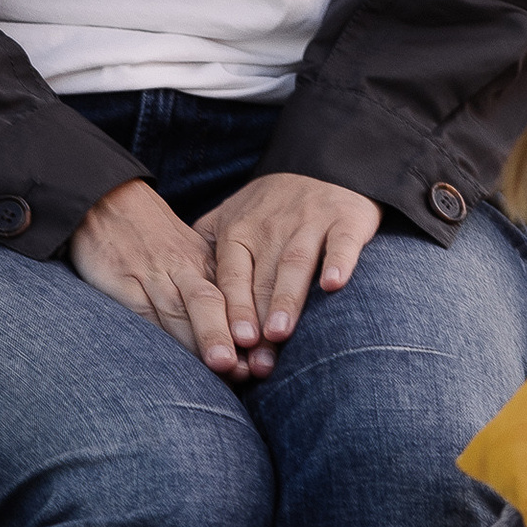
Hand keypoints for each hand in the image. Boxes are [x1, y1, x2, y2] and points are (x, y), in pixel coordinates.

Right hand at [66, 179, 249, 375]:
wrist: (109, 201)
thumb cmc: (154, 237)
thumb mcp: (188, 254)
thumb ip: (210, 288)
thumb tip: (240, 336)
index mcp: (202, 262)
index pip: (229, 297)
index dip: (245, 326)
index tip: (262, 357)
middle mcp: (181, 268)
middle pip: (206, 301)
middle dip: (223, 334)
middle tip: (240, 365)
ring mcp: (150, 275)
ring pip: (177, 309)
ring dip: (197, 340)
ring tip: (219, 367)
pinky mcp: (121, 282)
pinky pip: (140, 314)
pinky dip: (156, 338)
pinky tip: (168, 361)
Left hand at [199, 173, 379, 376]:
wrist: (326, 166)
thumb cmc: (273, 205)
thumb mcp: (233, 216)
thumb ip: (206, 247)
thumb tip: (180, 291)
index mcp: (240, 231)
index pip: (231, 276)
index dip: (230, 309)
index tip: (230, 343)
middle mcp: (272, 227)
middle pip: (261, 279)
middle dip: (257, 320)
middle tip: (256, 360)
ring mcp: (309, 222)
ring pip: (295, 263)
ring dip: (286, 298)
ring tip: (279, 332)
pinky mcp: (346, 220)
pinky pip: (341, 242)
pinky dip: (339, 262)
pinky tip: (334, 285)